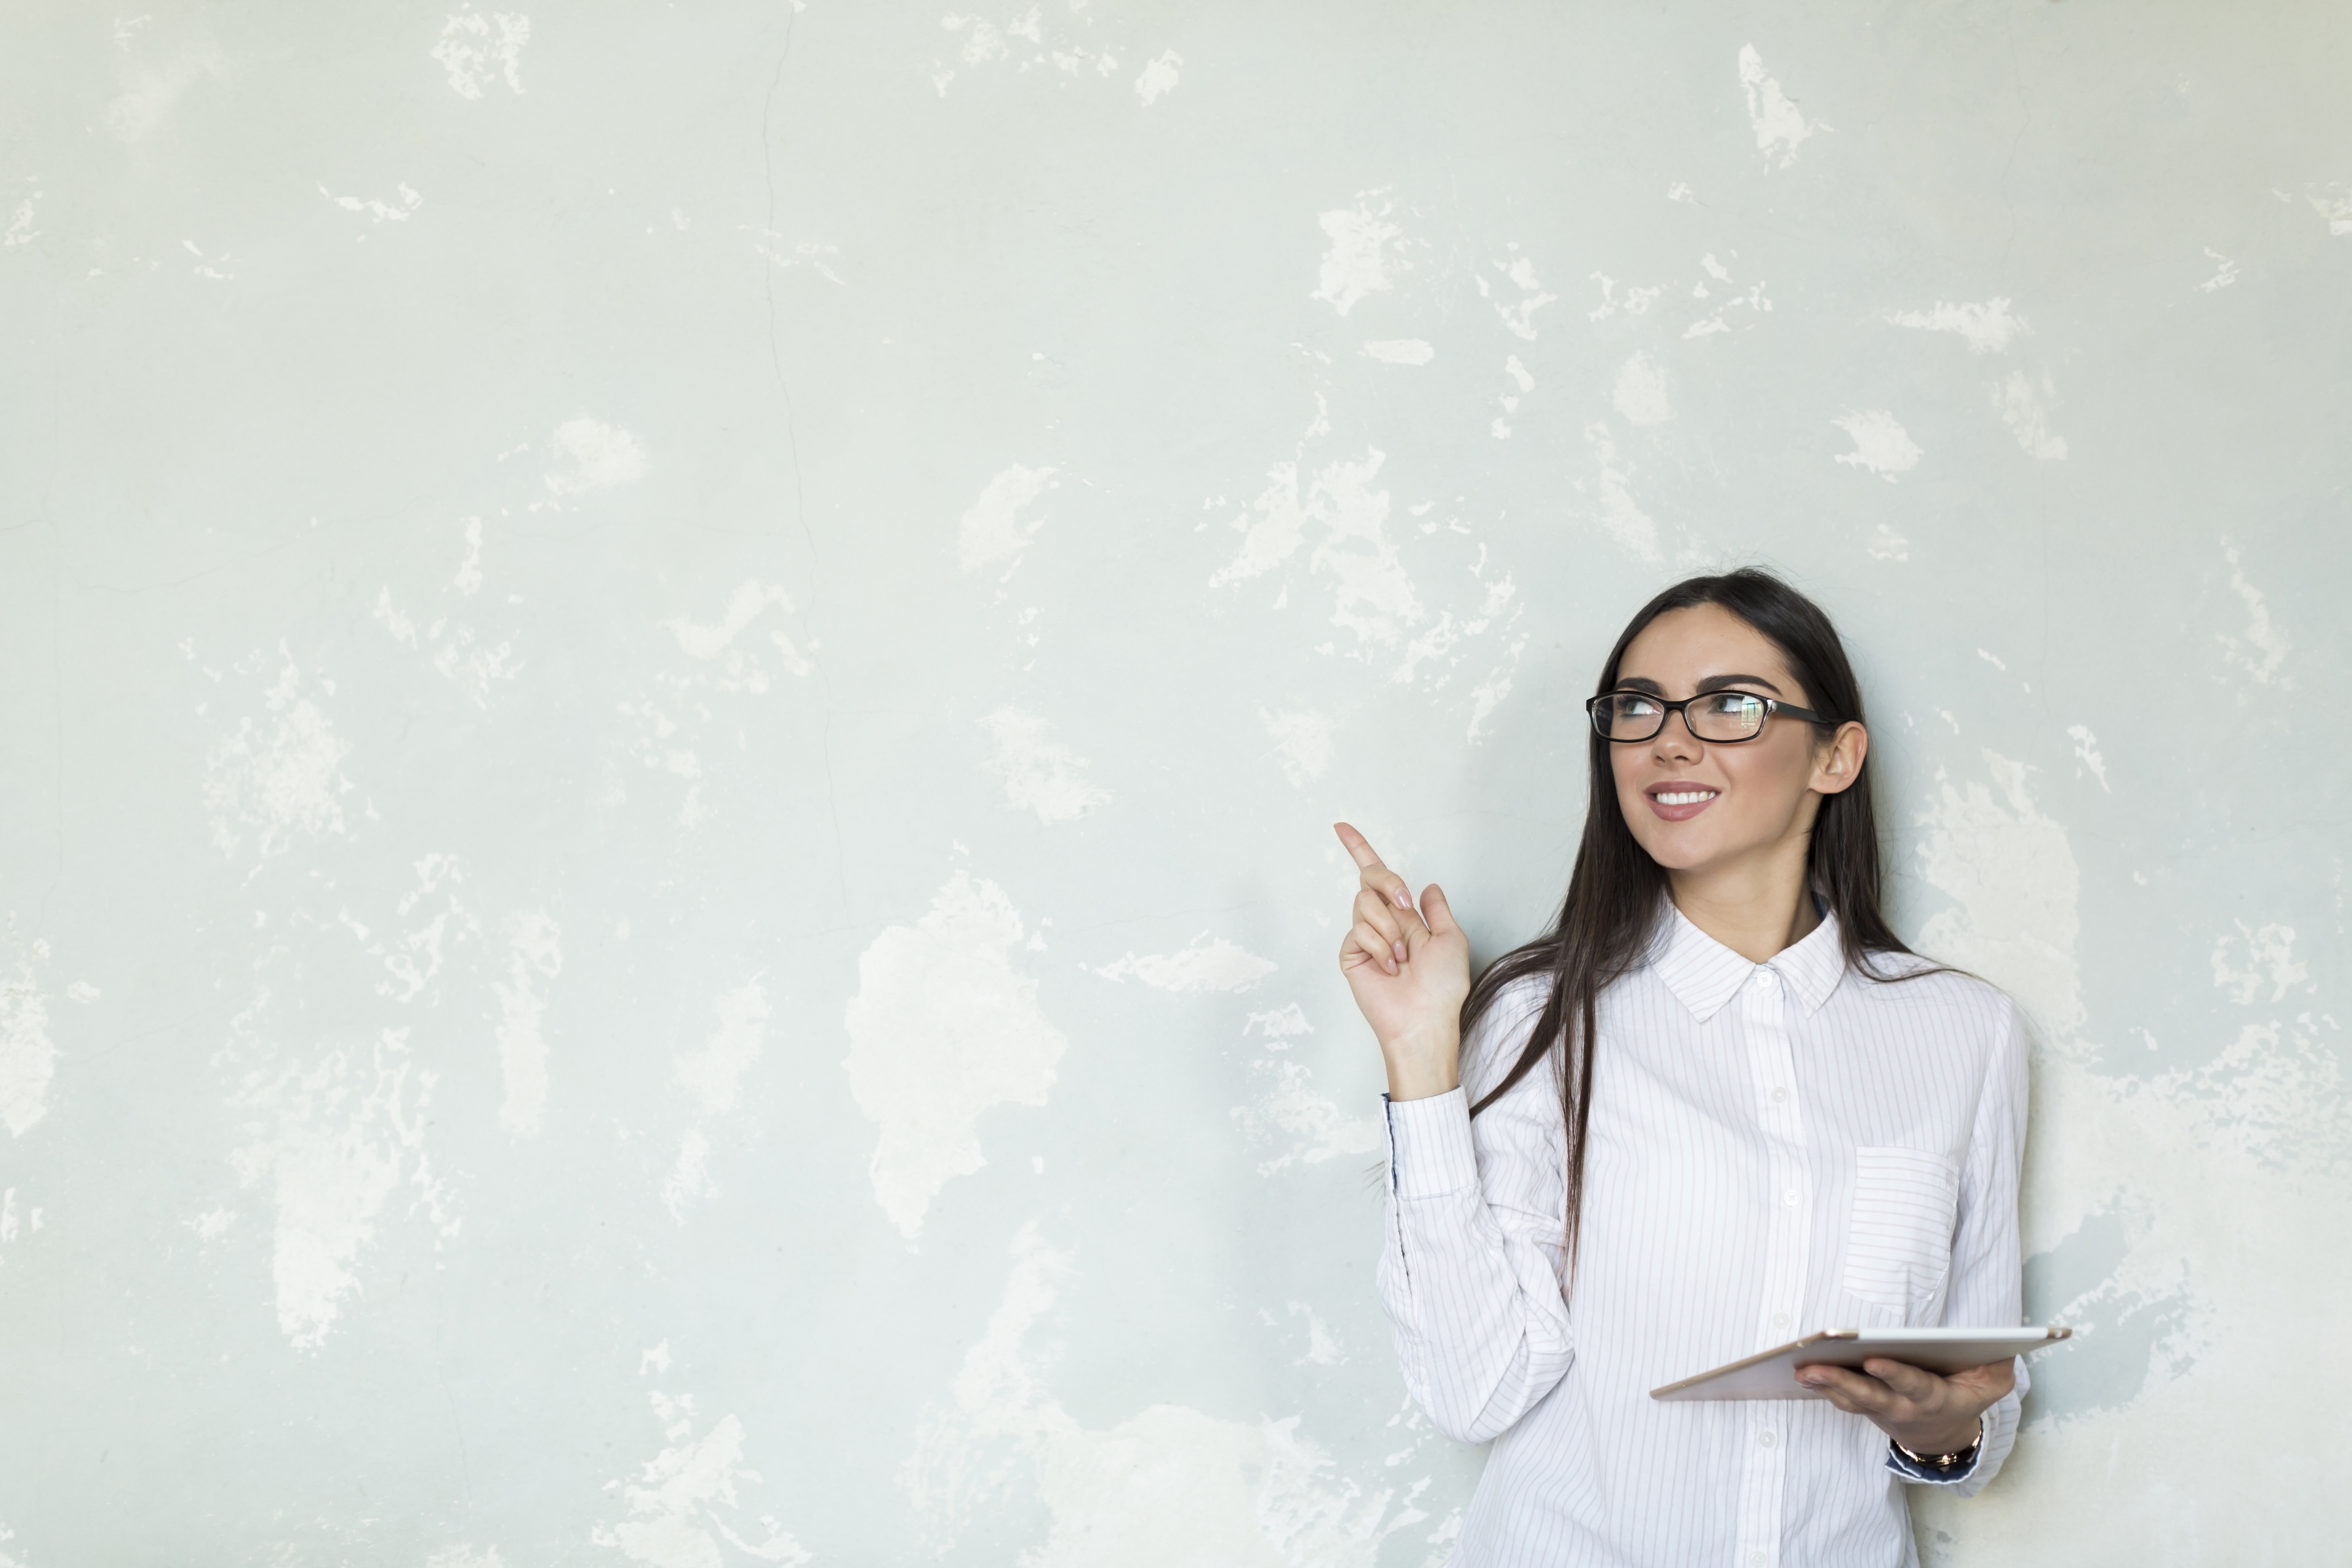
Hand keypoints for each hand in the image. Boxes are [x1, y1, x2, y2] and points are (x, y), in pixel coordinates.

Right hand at [1333, 822, 1470, 1101]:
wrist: (1425, 1017)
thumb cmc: (1443, 986)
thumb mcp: (1452, 939)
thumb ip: (1437, 909)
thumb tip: (1427, 887)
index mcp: (1406, 916)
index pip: (1379, 877)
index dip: (1359, 849)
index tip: (1341, 827)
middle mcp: (1384, 923)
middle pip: (1371, 879)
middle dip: (1389, 886)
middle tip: (1405, 906)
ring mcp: (1366, 938)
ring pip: (1365, 903)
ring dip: (1390, 928)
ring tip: (1402, 956)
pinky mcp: (1351, 954)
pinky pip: (1359, 930)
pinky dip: (1379, 946)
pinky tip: (1389, 967)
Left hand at [1794, 1356, 2013, 1458]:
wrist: (1943, 1436)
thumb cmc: (1965, 1396)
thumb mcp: (1991, 1385)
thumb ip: (1997, 1369)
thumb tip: (2004, 1348)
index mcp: (1933, 1399)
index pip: (1912, 1386)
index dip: (1895, 1374)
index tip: (1874, 1360)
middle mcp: (1902, 1407)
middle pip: (1869, 1397)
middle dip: (1842, 1382)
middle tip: (1813, 1367)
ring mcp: (1880, 1410)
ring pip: (1849, 1400)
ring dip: (1824, 1384)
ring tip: (1798, 1369)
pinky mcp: (1864, 1407)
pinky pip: (1840, 1399)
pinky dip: (1821, 1387)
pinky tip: (1800, 1372)